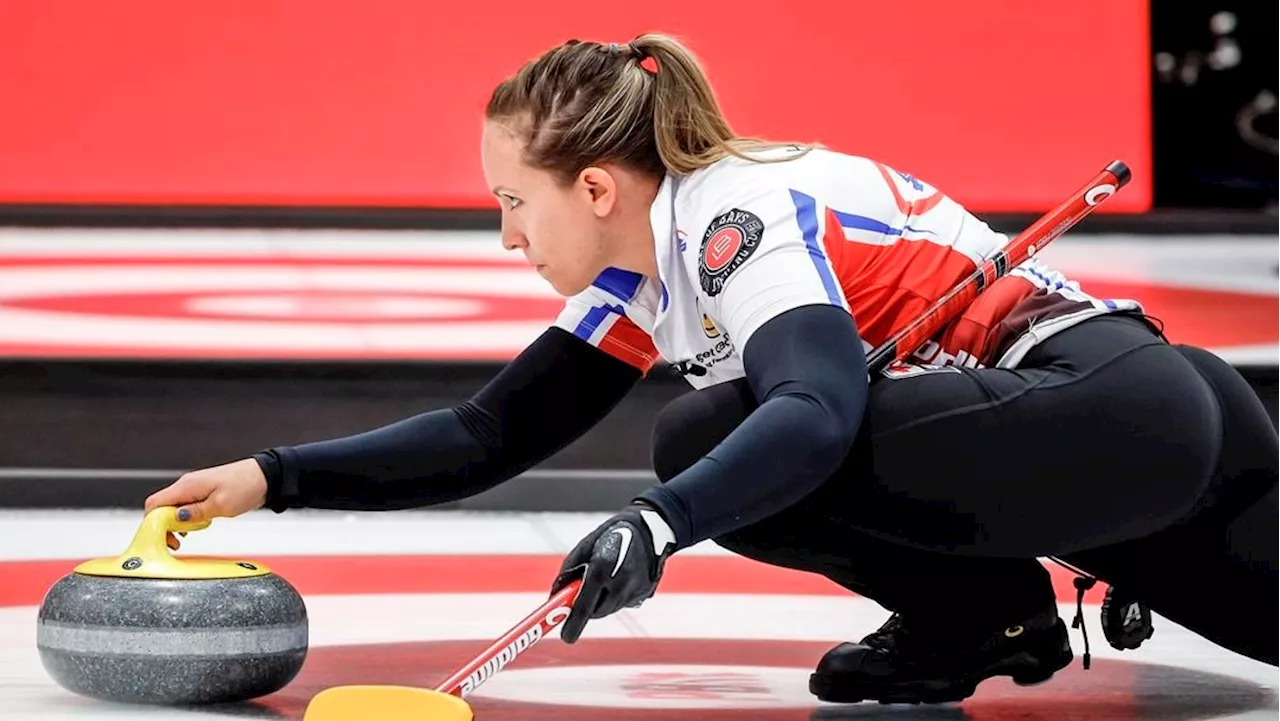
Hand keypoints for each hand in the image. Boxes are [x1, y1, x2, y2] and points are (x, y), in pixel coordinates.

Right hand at [143, 458, 267, 549]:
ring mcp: (195, 489)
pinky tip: (198, 526)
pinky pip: (187, 507)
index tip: (165, 537)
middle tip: (177, 541)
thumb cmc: (246, 486)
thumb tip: (175, 519)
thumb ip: (195, 513)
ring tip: (189, 534)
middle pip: (161, 508)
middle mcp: (187, 485)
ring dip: (177, 524)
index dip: (153, 523)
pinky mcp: (203, 493)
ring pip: (174, 508)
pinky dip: (188, 519)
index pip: (154, 504)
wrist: (265, 477)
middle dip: (165, 526)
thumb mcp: (220, 505)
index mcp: (186, 486)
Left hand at [552, 502, 677, 643]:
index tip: (566, 637)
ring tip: (605, 579)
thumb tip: (555, 600)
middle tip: (582, 597)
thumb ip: (567, 574)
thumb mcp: (583, 549)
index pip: (585, 606)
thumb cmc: (609, 536)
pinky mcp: (646, 592)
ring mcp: (636, 589)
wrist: (649, 529)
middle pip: (597, 612)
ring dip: (602, 602)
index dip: (574, 624)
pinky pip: (623, 603)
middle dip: (587, 609)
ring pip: (610, 609)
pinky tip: (620, 578)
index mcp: (602, 568)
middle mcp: (621, 582)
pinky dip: (616, 596)